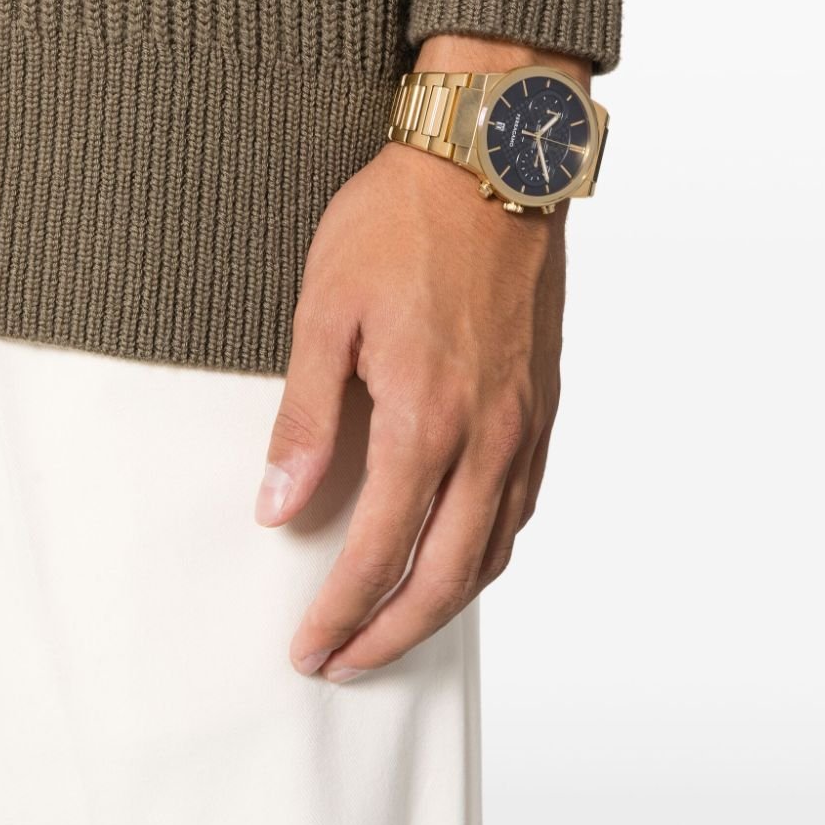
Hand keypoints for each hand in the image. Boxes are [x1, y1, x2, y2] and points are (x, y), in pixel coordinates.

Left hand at [255, 34, 589, 682]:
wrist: (490, 162)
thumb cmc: (401, 224)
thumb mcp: (325, 312)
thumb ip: (306, 420)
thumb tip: (279, 508)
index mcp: (426, 418)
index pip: (379, 552)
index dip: (340, 612)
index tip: (308, 648)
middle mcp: (488, 436)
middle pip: (444, 576)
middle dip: (390, 634)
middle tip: (344, 662)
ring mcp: (526, 423)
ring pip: (492, 550)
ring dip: (443, 604)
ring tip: (395, 625)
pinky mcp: (545, 403)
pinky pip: (522, 505)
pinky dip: (487, 552)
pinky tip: (460, 553)